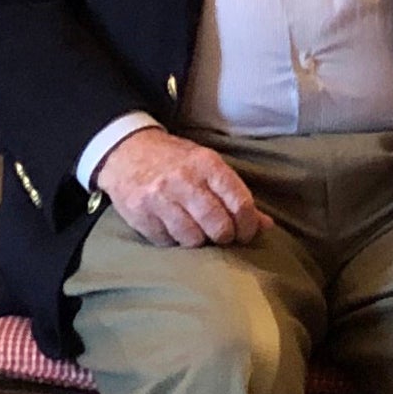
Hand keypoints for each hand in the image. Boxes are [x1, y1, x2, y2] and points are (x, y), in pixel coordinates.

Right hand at [98, 127, 266, 247]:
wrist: (126, 151)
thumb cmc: (175, 161)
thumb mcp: (208, 167)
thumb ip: (236, 194)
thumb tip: (266, 225)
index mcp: (207, 164)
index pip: (240, 204)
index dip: (248, 226)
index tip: (246, 233)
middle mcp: (184, 180)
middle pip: (218, 226)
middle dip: (225, 237)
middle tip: (221, 235)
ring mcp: (160, 198)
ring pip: (193, 239)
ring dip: (199, 241)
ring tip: (196, 230)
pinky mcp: (140, 214)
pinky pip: (167, 242)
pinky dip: (174, 241)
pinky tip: (173, 228)